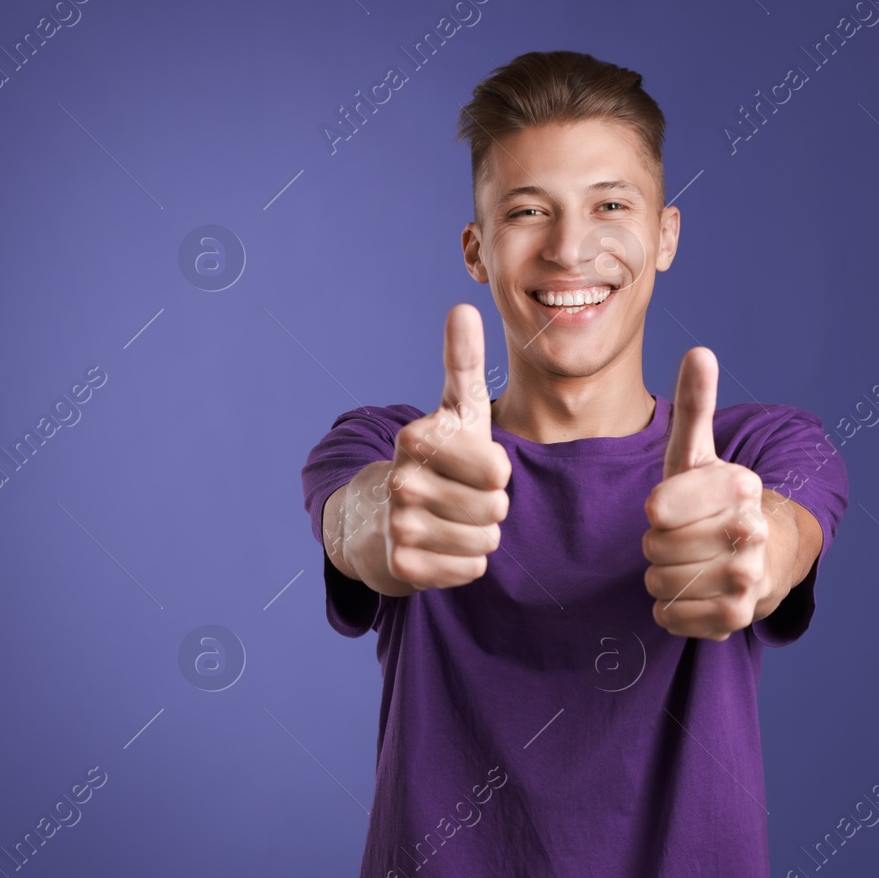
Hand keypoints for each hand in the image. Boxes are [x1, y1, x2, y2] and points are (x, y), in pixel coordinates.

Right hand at [383, 304, 512, 589]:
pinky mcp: (402, 565)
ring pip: (485, 541)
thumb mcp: (456, 411)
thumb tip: (463, 308)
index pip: (497, 470)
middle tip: (463, 496)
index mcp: (416, 438)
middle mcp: (401, 480)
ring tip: (454, 520)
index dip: (496, 470)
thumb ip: (463, 362)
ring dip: (481, 534)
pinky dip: (466, 562)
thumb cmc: (438, 458)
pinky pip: (470, 569)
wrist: (381, 517)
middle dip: (491, 506)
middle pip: (495, 508)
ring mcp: (398, 525)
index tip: (474, 464)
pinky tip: (443, 546)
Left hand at [642, 347, 770, 638]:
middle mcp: (751, 530)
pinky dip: (669, 609)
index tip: (676, 507)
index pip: (657, 508)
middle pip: (654, 547)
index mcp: (739, 486)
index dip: (656, 511)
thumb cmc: (712, 500)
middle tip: (683, 538)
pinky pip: (669, 616)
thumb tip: (699, 351)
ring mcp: (748, 576)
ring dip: (661, 576)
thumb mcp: (698, 452)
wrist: (761, 557)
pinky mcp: (738, 616)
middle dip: (657, 545)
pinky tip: (693, 592)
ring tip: (688, 563)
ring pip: (658, 582)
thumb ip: (696, 404)